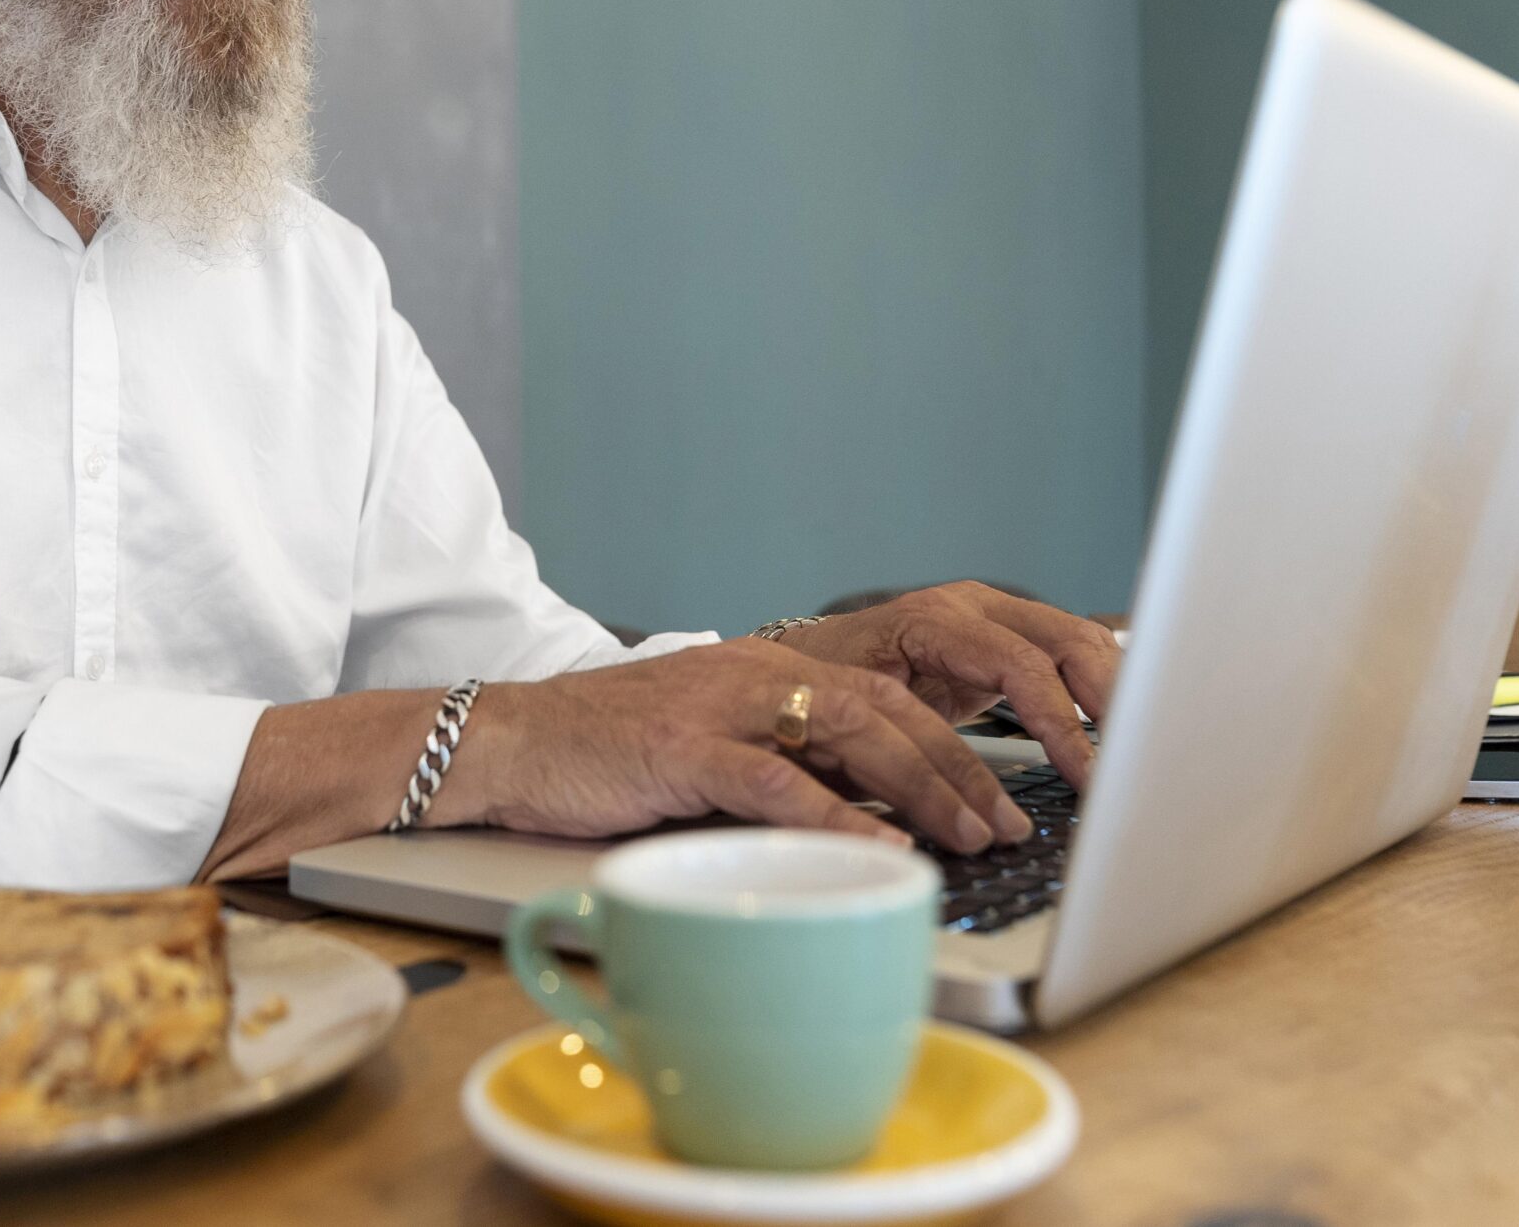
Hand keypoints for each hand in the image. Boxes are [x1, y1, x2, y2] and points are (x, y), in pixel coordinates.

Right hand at [432, 640, 1034, 855]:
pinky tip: (879, 846)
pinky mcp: (682, 747)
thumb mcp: (714, 751)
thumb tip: (870, 821)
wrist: (510, 740)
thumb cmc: (610, 756)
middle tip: (1008, 826)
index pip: (889, 697)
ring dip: (921, 784)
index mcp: (771, 672)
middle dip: (962, 768)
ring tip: (970, 834)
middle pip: (889, 708)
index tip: (1004, 798)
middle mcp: (757, 675)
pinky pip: (775, 780)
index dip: (957, 745)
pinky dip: (835, 814)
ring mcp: (720, 706)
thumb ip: (785, 770)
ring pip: (849, 729)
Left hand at [773, 582, 1118, 788]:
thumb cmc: (818, 697)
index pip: (1019, 664)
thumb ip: (903, 755)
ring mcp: (991, 616)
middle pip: (1066, 639)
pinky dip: (1096, 691)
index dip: (1059, 722)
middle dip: (1108, 700)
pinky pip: (1067, 655)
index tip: (1086, 776)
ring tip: (1135, 753)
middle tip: (1133, 764)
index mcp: (932, 620)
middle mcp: (970, 606)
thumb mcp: (852, 723)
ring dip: (1112, 693)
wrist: (798, 667)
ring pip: (1078, 641)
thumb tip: (957, 815)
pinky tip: (1112, 734)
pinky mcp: (1005, 640)